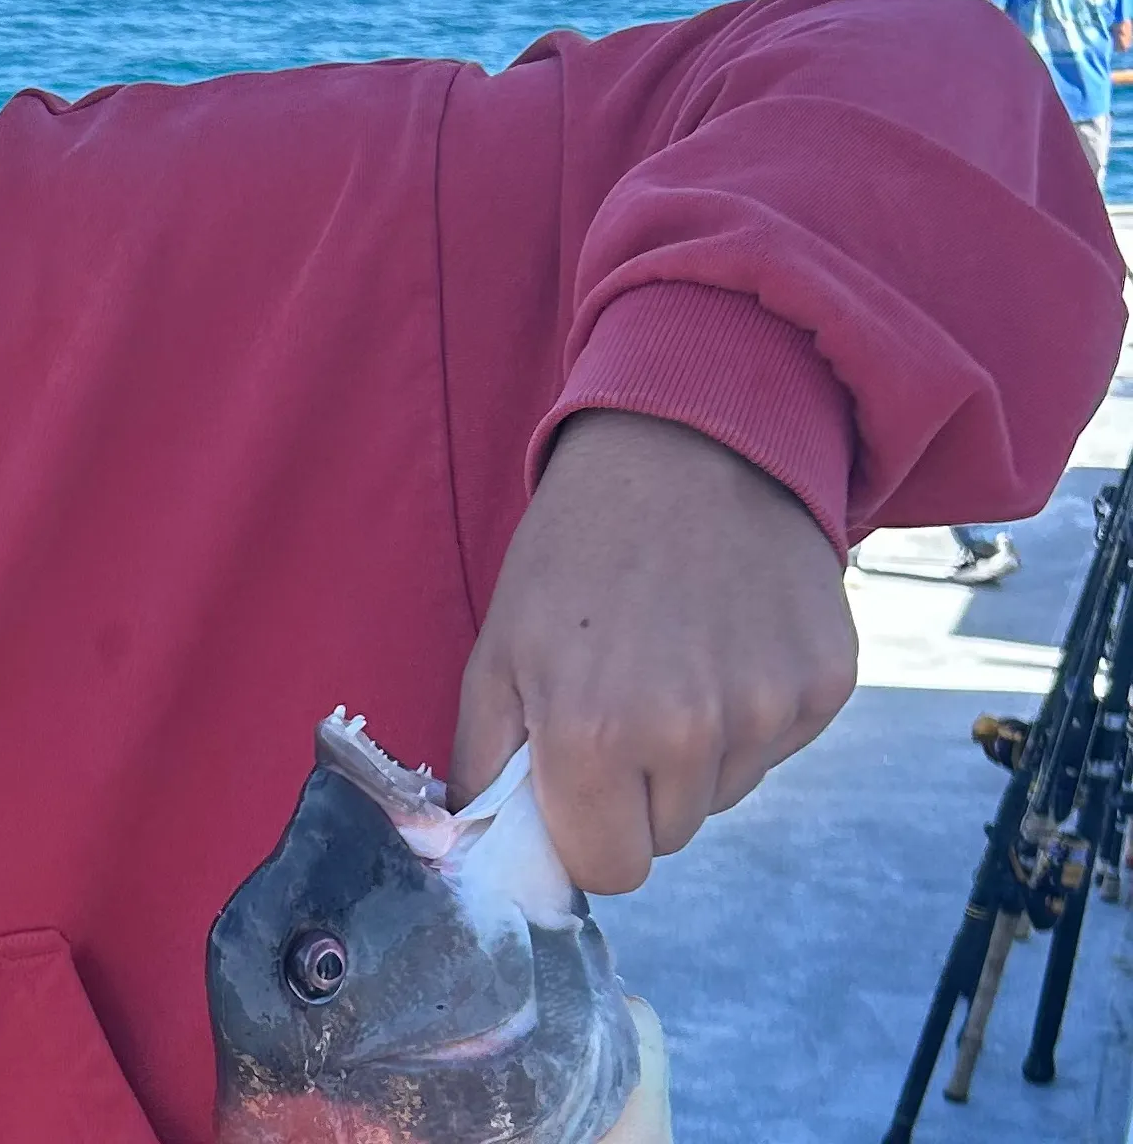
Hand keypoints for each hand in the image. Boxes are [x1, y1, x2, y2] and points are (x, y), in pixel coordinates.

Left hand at [449, 410, 856, 893]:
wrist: (685, 443)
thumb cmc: (577, 547)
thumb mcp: (499, 648)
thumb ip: (485, 765)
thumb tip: (487, 850)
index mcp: (592, 735)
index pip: (608, 871)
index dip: (588, 830)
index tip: (581, 783)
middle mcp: (690, 735)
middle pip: (669, 839)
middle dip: (639, 795)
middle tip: (624, 704)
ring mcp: (770, 708)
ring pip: (726, 795)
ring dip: (697, 755)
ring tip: (675, 659)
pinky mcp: (828, 682)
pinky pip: (779, 747)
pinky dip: (752, 714)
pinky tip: (726, 641)